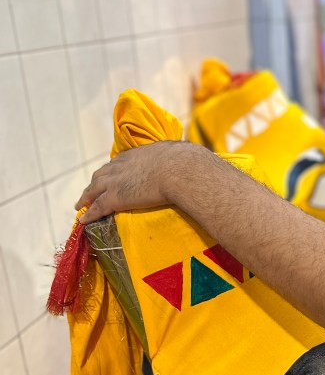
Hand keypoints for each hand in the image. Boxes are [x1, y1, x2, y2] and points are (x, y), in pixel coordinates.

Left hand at [75, 140, 194, 224]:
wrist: (180, 170)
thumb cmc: (186, 163)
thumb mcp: (179, 154)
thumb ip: (179, 157)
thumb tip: (193, 159)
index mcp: (138, 154)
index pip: (120, 162)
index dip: (114, 170)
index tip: (112, 174)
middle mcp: (122, 165)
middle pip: (101, 174)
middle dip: (95, 182)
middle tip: (90, 190)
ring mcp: (116, 181)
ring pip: (93, 190)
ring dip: (85, 197)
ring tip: (80, 204)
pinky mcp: (115, 197)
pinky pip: (97, 207)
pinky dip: (89, 214)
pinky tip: (83, 221)